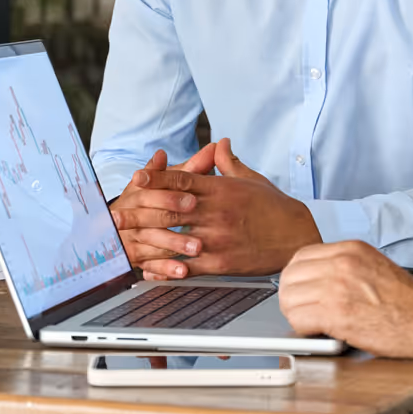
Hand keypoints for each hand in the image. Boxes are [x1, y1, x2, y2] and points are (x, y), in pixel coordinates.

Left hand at [112, 137, 320, 279]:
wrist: (298, 236)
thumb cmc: (275, 207)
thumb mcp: (252, 179)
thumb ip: (230, 162)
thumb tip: (219, 144)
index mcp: (221, 189)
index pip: (183, 181)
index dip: (156, 179)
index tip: (135, 178)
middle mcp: (216, 212)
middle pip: (169, 210)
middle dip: (138, 211)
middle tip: (113, 214)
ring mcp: (217, 238)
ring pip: (173, 239)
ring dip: (144, 241)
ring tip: (123, 243)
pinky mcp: (221, 262)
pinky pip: (186, 266)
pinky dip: (165, 268)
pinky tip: (148, 270)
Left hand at [278, 241, 412, 360]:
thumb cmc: (407, 301)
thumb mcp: (374, 266)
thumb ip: (343, 267)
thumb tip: (315, 279)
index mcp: (350, 249)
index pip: (301, 257)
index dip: (296, 277)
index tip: (300, 290)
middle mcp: (341, 263)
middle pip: (289, 276)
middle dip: (290, 296)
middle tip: (301, 310)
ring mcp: (337, 286)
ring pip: (289, 298)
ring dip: (295, 314)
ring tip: (311, 323)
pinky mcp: (336, 313)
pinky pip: (298, 319)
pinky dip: (302, 328)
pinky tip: (318, 332)